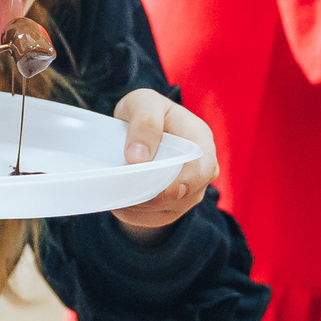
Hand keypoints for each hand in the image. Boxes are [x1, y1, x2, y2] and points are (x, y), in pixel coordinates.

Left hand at [109, 89, 217, 235]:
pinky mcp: (173, 204)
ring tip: (117, 192)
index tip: (155, 189)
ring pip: (169, 209)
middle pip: (187, 194)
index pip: (204, 167)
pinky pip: (156, 218)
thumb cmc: (143, 111)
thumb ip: (144, 123)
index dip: (184, 183)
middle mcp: (202, 167)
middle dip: (154, 196)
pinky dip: (136, 214)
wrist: (136, 129)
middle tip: (122, 191)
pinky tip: (120, 202)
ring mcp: (190, 188)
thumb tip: (138, 158)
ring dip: (142, 206)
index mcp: (200, 139)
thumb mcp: (142, 103)